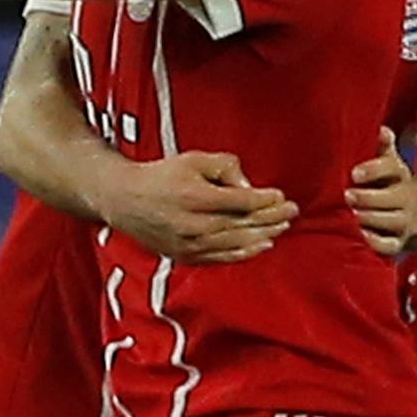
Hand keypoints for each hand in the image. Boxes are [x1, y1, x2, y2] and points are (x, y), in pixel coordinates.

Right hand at [98, 151, 296, 264]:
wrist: (125, 200)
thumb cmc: (160, 177)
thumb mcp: (193, 159)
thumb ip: (224, 167)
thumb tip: (248, 185)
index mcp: (196, 197)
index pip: (242, 202)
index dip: (266, 200)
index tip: (282, 196)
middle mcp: (194, 224)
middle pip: (243, 224)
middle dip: (272, 218)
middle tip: (291, 211)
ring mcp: (190, 244)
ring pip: (236, 243)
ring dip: (264, 235)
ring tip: (282, 227)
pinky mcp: (186, 256)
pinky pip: (222, 257)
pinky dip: (245, 252)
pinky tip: (262, 245)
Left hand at [345, 128, 416, 255]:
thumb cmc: (394, 184)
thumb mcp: (391, 165)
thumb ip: (383, 148)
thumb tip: (381, 130)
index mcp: (401, 176)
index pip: (392, 168)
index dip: (373, 170)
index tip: (354, 173)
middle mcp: (406, 198)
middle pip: (391, 198)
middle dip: (367, 198)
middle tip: (346, 196)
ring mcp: (404, 222)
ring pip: (390, 221)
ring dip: (369, 218)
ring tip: (349, 215)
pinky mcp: (399, 242)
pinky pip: (389, 246)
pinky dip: (375, 243)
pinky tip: (359, 236)